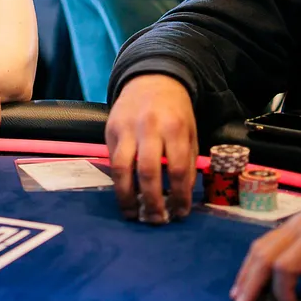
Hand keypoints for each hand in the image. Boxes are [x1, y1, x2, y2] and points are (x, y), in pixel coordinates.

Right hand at [105, 74, 196, 224]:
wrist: (151, 80)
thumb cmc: (175, 112)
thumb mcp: (190, 132)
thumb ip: (187, 162)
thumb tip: (181, 195)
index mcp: (175, 128)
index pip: (177, 169)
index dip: (179, 195)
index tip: (180, 213)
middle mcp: (149, 127)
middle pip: (147, 171)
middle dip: (151, 201)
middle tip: (155, 220)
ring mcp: (126, 128)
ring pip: (121, 168)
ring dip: (126, 196)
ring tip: (132, 214)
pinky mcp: (109, 130)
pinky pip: (111, 160)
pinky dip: (118, 181)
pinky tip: (125, 193)